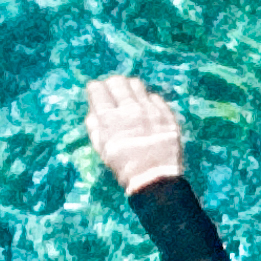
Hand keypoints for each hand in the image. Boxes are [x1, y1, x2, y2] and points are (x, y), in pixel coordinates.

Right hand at [86, 71, 186, 198]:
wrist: (155, 178)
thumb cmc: (124, 166)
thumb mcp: (102, 149)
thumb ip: (94, 126)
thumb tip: (94, 109)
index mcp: (109, 119)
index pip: (98, 90)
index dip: (95, 88)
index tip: (96, 91)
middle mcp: (129, 109)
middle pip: (117, 82)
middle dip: (111, 85)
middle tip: (112, 92)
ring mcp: (150, 110)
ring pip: (136, 84)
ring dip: (129, 88)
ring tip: (129, 98)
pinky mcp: (166, 114)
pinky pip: (154, 96)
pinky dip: (147, 100)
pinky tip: (145, 109)